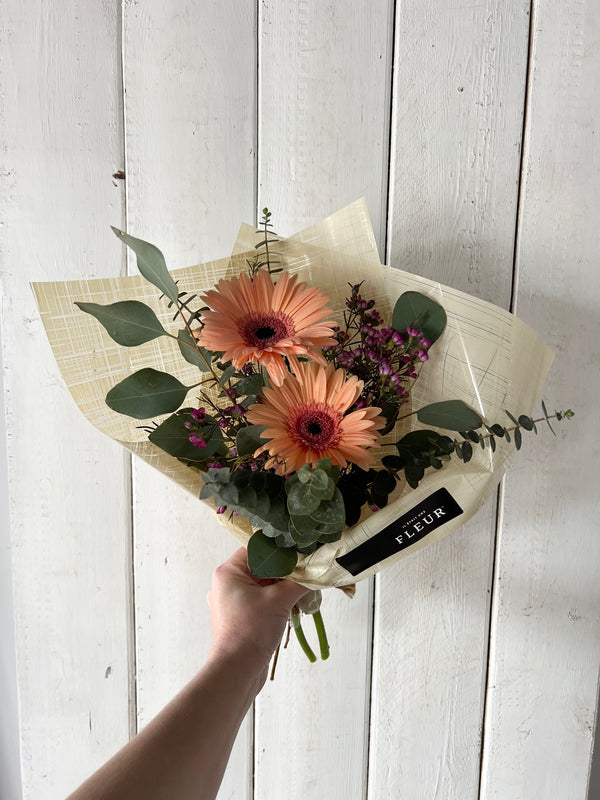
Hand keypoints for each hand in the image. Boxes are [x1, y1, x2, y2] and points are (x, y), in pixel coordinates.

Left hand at [207, 548, 308, 682]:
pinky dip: (278, 601)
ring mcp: (234, 602)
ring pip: (264, 585)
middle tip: (306, 571)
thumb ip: (299, 582)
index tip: (300, 550)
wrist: (237, 672)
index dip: (279, 549)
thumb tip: (316, 571)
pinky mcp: (241, 617)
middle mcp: (227, 584)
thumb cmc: (250, 631)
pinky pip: (262, 600)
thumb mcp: (279, 600)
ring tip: (303, 589)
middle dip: (285, 571)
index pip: (256, 549)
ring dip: (283, 587)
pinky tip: (295, 605)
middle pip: (261, 567)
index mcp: (228, 573)